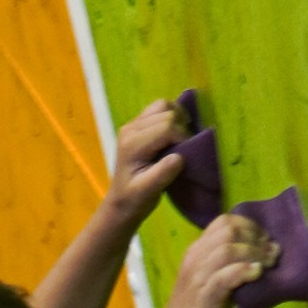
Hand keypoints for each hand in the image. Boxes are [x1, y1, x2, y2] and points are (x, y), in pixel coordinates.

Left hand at [105, 96, 188, 228]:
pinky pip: (159, 109)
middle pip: (166, 111)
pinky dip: (171, 117)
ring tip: (181, 137)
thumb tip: (179, 157)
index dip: (182, 137)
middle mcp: (131, 128)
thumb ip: (163, 174)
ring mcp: (133, 124)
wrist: (121, 202)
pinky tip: (174, 134)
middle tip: (185, 148)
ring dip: (177, 118)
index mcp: (132, 144)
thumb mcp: (148, 192)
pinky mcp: (138, 124)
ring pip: (163, 105)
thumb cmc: (134, 200)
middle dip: (181, 127)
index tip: (186, 156)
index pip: (166, 126)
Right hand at [158, 206, 274, 307]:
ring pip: (228, 249)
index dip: (250, 226)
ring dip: (255, 254)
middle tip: (272, 254)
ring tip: (269, 265)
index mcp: (197, 251)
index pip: (224, 221)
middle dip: (256, 238)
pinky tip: (257, 275)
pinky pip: (225, 276)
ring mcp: (198, 277)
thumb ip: (233, 266)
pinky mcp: (204, 298)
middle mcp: (195, 259)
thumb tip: (266, 255)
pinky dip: (244, 271)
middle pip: (229, 230)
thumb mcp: (216, 282)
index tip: (266, 241)